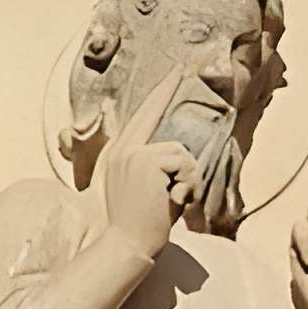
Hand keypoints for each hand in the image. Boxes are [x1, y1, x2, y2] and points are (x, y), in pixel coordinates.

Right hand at [93, 70, 194, 261]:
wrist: (125, 243)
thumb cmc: (136, 223)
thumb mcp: (141, 189)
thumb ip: (151, 167)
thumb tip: (170, 153)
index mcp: (120, 154)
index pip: (141, 117)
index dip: (158, 94)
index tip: (173, 73)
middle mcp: (123, 149)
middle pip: (153, 112)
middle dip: (168, 86)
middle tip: (183, 65)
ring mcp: (132, 153)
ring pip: (181, 152)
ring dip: (187, 179)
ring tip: (171, 200)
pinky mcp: (146, 161)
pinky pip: (185, 165)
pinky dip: (187, 185)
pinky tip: (172, 201)